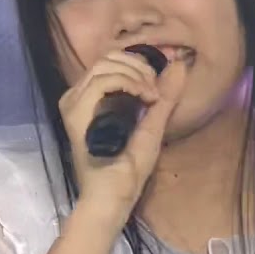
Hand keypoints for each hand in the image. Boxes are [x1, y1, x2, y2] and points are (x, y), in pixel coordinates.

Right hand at [58, 49, 188, 222]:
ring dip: (135, 74)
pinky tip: (143, 96)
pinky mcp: (76, 112)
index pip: (111, 62)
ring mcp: (74, 103)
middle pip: (107, 58)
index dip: (138, 64)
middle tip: (155, 90)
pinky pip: (101, 81)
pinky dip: (127, 82)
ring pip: (104, 65)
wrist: (113, 195)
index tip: (157, 85)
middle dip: (138, 66)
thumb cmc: (129, 169)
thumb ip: (165, 96)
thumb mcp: (154, 125)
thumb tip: (179, 64)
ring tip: (151, 96)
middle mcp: (79, 97)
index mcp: (93, 99)